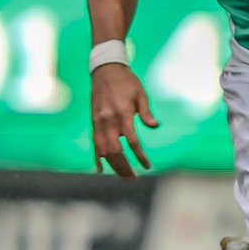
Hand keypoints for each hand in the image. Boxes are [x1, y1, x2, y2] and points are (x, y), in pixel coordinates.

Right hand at [92, 62, 157, 177]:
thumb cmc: (127, 82)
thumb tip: (155, 126)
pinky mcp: (93, 122)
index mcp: (123, 114)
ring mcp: (98, 122)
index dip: (139, 156)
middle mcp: (108, 120)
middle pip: (115, 151)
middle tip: (133, 178)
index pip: (132, 141)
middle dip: (124, 167)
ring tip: (123, 176)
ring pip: (103, 150)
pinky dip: (97, 157)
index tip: (147, 166)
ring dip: (113, 165)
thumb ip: (146, 112)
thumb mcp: (140, 94)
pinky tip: (100, 169)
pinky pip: (94, 143)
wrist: (105, 71)